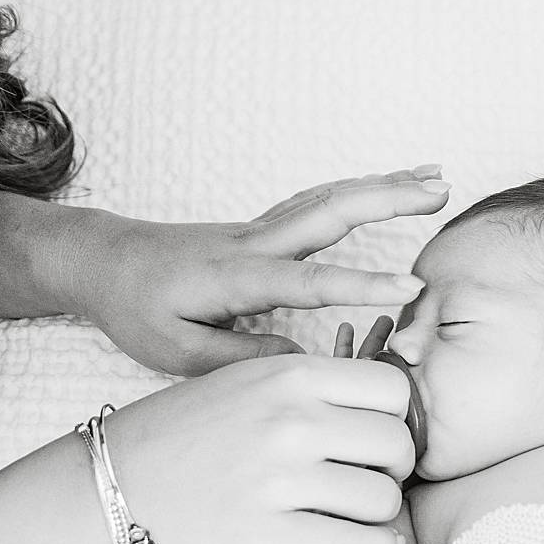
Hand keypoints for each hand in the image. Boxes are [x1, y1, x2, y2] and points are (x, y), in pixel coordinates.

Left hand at [80, 167, 450, 375]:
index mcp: (236, 277)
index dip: (362, 284)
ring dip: (384, 185)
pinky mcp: (261, 229)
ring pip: (330, 198)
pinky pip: (318, 202)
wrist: (102, 261)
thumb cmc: (135, 309)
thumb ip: (241, 359)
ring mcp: (259, 230)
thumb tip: (304, 365)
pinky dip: (358, 190)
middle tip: (441, 191)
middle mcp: (254, 243)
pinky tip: (387, 184)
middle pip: (331, 211)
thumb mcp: (175, 352)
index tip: (410, 286)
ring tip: (436, 178)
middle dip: (389, 199)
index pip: (309, 281)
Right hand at [105, 353, 414, 543]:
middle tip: (371, 476)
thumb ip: (316, 385)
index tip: (377, 434)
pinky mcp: (266, 531)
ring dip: (382, 511)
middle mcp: (291, 420)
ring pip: (382, 498)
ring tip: (360, 512)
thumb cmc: (195, 423)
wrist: (123, 472)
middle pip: (396, 444)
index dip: (396, 416)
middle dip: (394, 466)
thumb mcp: (253, 377)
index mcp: (291, 375)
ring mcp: (279, 477)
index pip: (393, 390)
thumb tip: (393, 409)